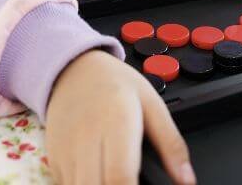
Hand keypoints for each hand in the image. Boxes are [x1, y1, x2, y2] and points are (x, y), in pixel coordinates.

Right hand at [45, 50, 195, 184]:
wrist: (72, 67)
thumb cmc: (114, 83)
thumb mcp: (152, 103)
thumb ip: (171, 144)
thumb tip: (187, 179)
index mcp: (116, 123)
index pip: (121, 176)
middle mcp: (86, 139)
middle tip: (132, 184)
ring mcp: (66, 150)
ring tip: (116, 181)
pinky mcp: (53, 158)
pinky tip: (98, 179)